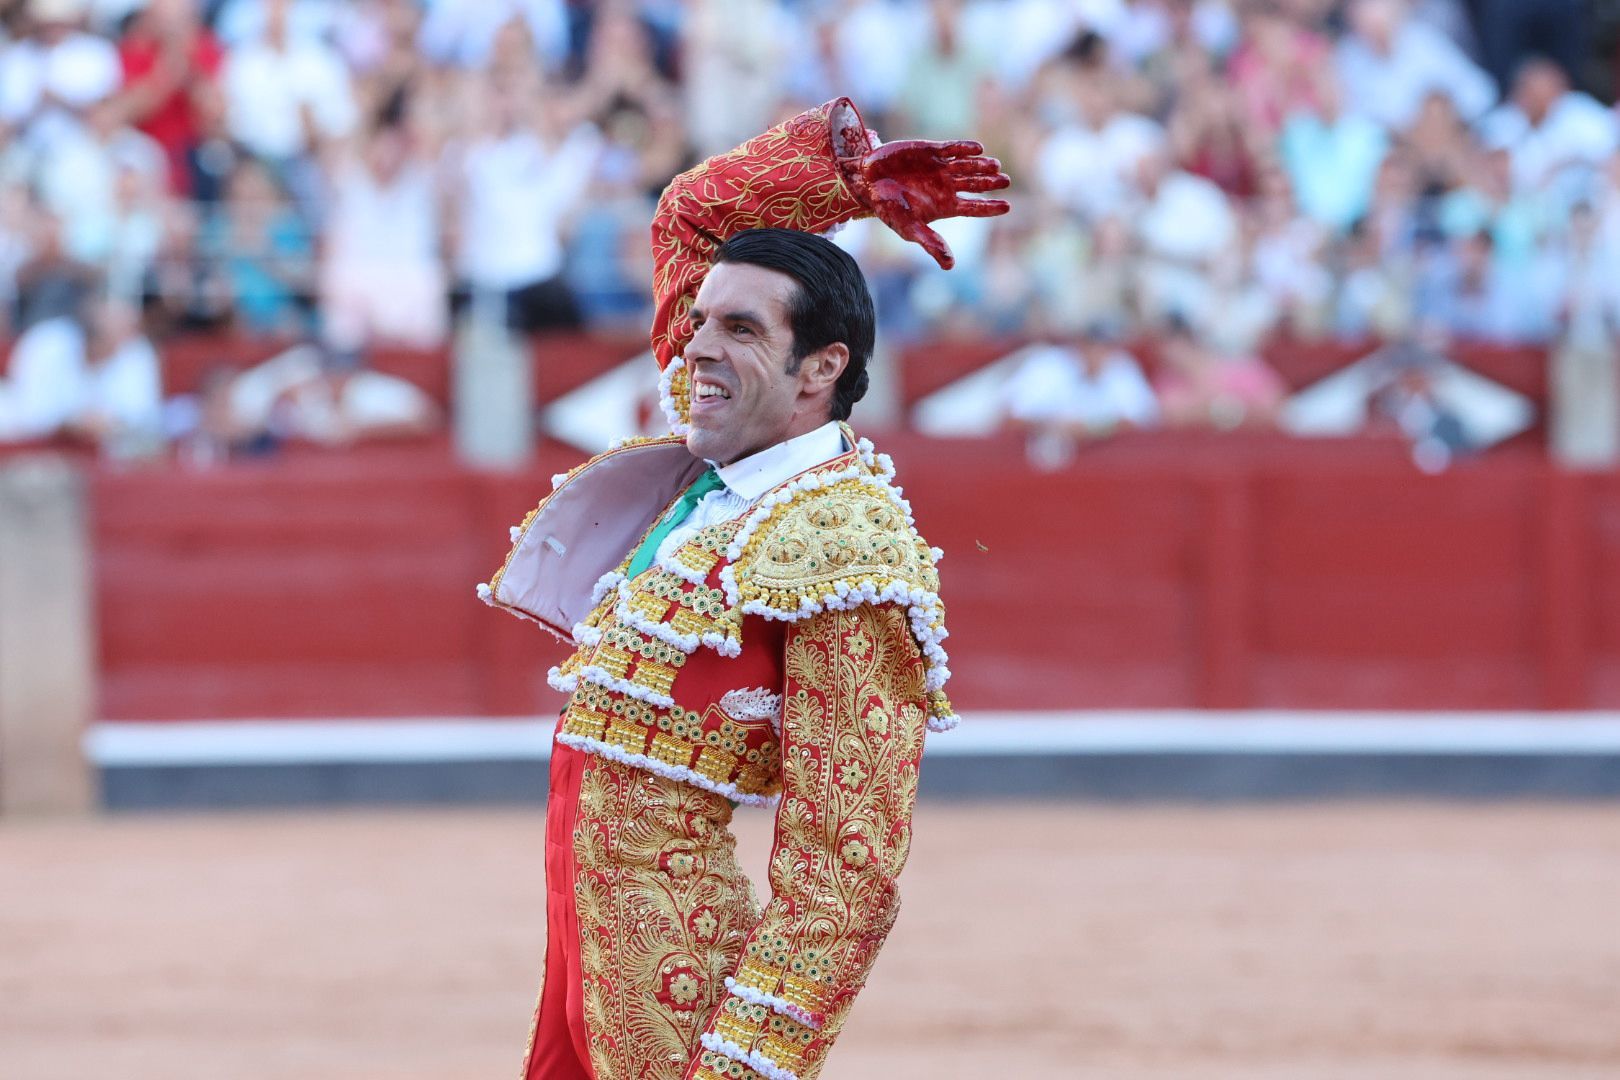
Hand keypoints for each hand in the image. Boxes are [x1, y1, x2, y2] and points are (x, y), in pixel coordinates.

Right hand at [844, 140, 1010, 269]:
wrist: (868, 182)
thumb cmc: (888, 209)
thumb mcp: (908, 229)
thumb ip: (930, 243)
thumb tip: (950, 266)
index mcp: (945, 207)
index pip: (974, 208)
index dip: (991, 207)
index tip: (1007, 207)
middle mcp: (947, 187)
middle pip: (976, 185)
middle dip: (991, 182)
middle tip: (1005, 181)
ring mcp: (941, 168)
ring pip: (968, 166)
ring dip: (981, 165)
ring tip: (994, 165)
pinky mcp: (932, 151)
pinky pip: (953, 148)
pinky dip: (965, 149)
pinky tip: (978, 149)